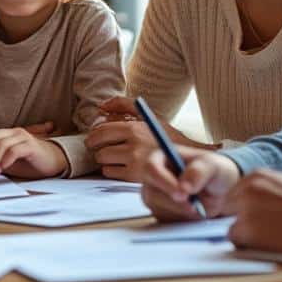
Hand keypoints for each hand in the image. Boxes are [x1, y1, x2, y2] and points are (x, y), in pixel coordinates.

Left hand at [0, 122, 66, 177]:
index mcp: (8, 134)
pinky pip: (14, 150)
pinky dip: (6, 159)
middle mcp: (15, 133)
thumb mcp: (12, 160)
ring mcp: (23, 137)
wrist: (56, 161)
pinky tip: (4, 168)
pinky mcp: (31, 146)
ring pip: (1, 145)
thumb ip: (0, 159)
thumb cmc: (32, 162)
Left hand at [92, 99, 218, 180]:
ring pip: (103, 161)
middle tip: (103, 150)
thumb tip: (102, 106)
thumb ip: (125, 105)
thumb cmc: (166, 137)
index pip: (100, 131)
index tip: (93, 140)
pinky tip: (122, 168)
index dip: (93, 136)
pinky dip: (112, 171)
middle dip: (98, 149)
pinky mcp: (135, 176)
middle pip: (98, 147)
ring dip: (105, 161)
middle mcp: (133, 143)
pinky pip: (110, 173)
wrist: (188, 160)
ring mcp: (134, 161)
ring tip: (115, 159)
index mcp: (134, 127)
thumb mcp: (149, 116)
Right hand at [133, 147, 239, 221]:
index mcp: (160, 158)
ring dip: (182, 211)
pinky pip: (166, 220)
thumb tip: (184, 187)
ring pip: (159, 209)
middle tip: (195, 207)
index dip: (164, 181)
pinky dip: (183, 219)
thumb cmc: (213, 171)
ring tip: (200, 205)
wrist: (219, 191)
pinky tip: (195, 212)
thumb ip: (199, 172)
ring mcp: (154, 196)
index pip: (151, 168)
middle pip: (152, 193)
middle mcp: (153, 178)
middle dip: (175, 203)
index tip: (182, 194)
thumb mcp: (212, 166)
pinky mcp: (160, 212)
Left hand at [224, 169, 281, 252]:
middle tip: (259, 231)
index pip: (235, 192)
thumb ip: (269, 190)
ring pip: (231, 225)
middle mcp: (246, 190)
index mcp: (258, 176)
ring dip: (245, 234)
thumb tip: (258, 202)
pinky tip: (266, 246)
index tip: (253, 217)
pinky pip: (235, 240)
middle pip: (229, 208)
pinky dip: (246, 246)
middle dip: (240, 219)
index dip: (242, 207)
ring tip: (269, 239)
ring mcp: (244, 210)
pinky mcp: (247, 230)